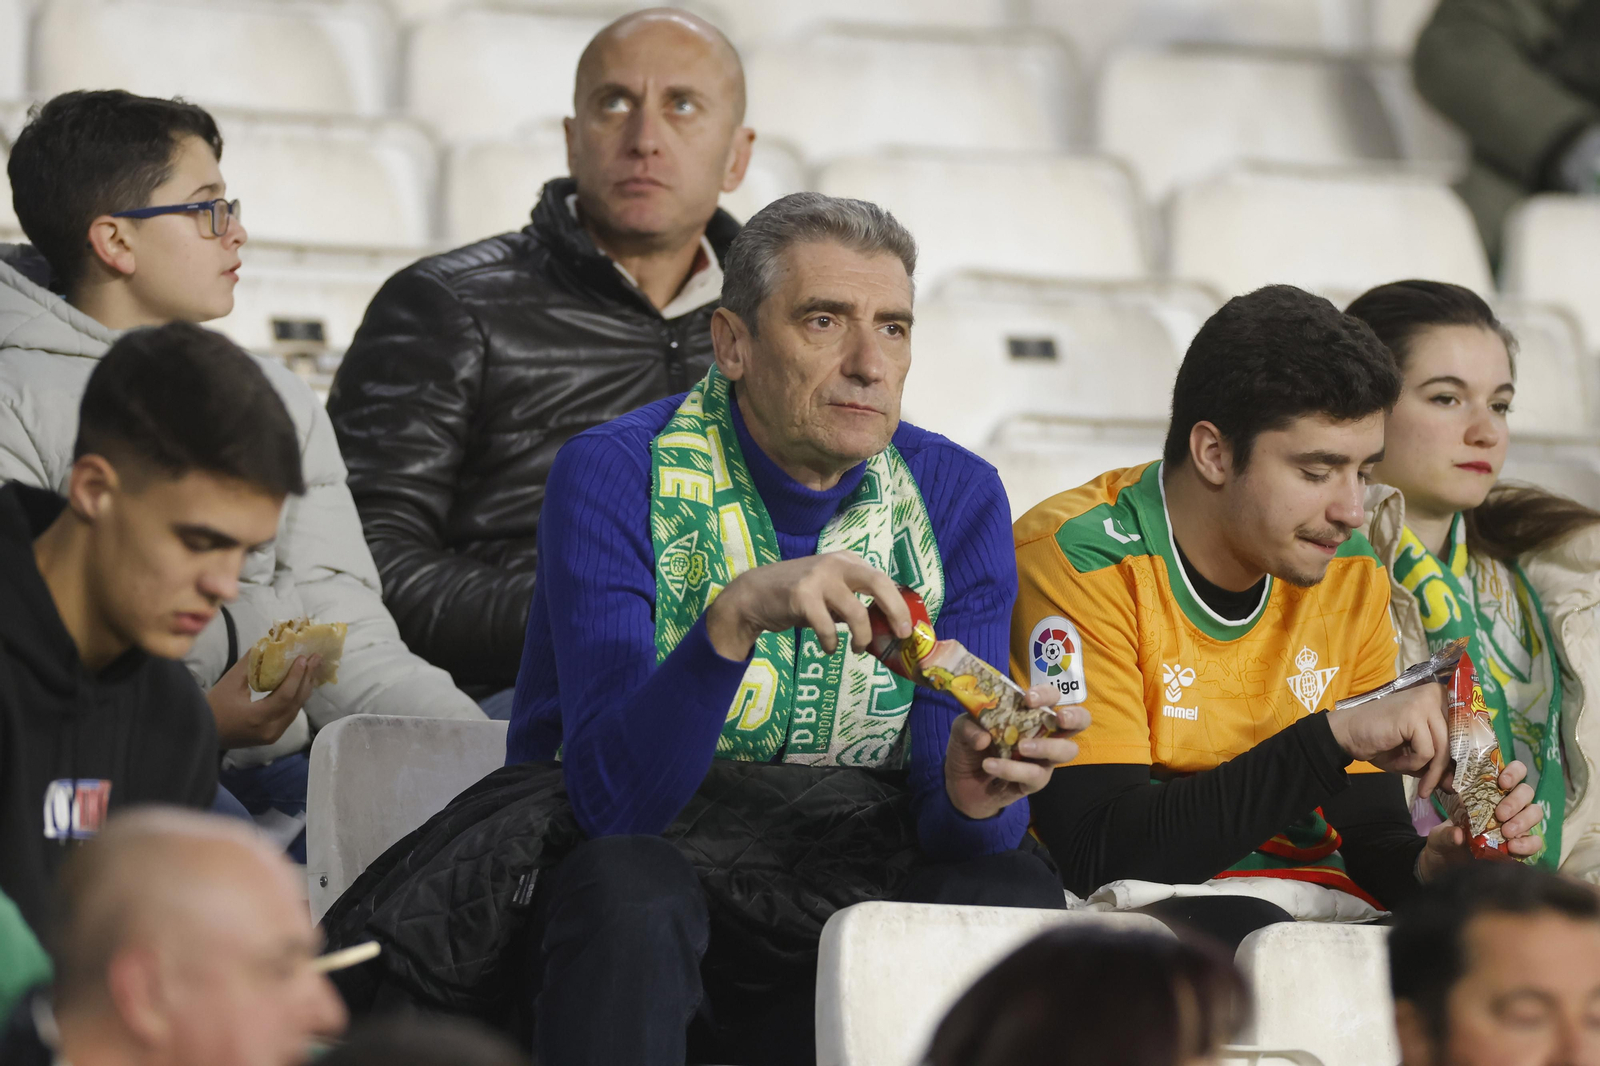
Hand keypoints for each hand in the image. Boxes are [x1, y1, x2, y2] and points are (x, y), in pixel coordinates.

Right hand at [207, 653, 318, 748]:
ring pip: (295, 710)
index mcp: (258, 718)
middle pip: (295, 703)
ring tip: (312, 668)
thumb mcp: (230, 682)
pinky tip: (301, 684)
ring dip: (303, 688)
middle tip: (316, 658)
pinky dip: (296, 698)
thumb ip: (251, 663)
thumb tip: (268, 643)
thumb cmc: (212, 707)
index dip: (297, 675)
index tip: (305, 657)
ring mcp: (272, 736)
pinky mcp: (272, 736)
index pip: (285, 696)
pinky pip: (290, 715)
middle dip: (307, 679)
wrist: (202, 732)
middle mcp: (270, 731)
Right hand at [703, 551, 909, 660]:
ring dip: (862, 637)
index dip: (900, 604)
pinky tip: (828, 648)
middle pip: (878, 583)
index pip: (883, 579)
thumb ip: (855, 599)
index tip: (906, 627)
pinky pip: (828, 627)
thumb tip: (888, 624)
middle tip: (900, 634)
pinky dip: (831, 643)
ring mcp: (818, 578)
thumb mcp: (830, 589)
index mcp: (847, 560)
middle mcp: (836, 563)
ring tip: (857, 648)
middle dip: (895, 611)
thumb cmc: (799, 595)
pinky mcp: (801, 596)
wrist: (755, 593)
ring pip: (856, 612)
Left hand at [944, 684, 1090, 819]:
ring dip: (1046, 746)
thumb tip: (985, 737)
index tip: (1028, 698)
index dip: (1046, 694)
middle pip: (1078, 722)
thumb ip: (970, 726)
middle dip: (1074, 717)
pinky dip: (1011, 769)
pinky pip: (1034, 775)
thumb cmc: (970, 746)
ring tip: (1022, 746)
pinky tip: (990, 765)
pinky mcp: (1034, 782)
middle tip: (1059, 718)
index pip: (1051, 697)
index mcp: (1029, 713)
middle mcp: (1043, 733)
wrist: (959, 782)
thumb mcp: (962, 728)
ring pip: (1065, 751)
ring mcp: (1042, 759)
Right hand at [1325, 682, 1450, 795]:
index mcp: (1439, 697)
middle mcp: (1435, 694)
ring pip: (1443, 747)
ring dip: (1430, 772)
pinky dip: (1412, 764)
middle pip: (1455, 740)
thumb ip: (1436, 765)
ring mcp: (1425, 701)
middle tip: (1434, 789)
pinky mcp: (1413, 714)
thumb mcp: (1414, 756)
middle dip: (1445, 769)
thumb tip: (1455, 784)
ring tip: (1420, 787)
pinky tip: (1398, 764)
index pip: (1463, 729)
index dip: (1461, 756)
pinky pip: (1426, 751)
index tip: (1454, 778)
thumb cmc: (1380, 742)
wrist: (1346, 734)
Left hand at [1418, 760, 1543, 880]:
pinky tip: (1512, 847)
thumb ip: (1447, 833)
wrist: (1446, 865)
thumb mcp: (1440, 835)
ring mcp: (1517, 824)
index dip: (1513, 772)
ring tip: (1505, 832)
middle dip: (1515, 800)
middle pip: (1526, 791)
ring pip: (1535, 812)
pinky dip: (1527, 843)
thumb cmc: (1445, 839)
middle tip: (1500, 814)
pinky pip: (1536, 841)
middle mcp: (1508, 805)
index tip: (1502, 782)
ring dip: (1523, 820)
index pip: (1512, 772)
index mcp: (1489, 792)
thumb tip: (1458, 834)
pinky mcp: (1522, 845)